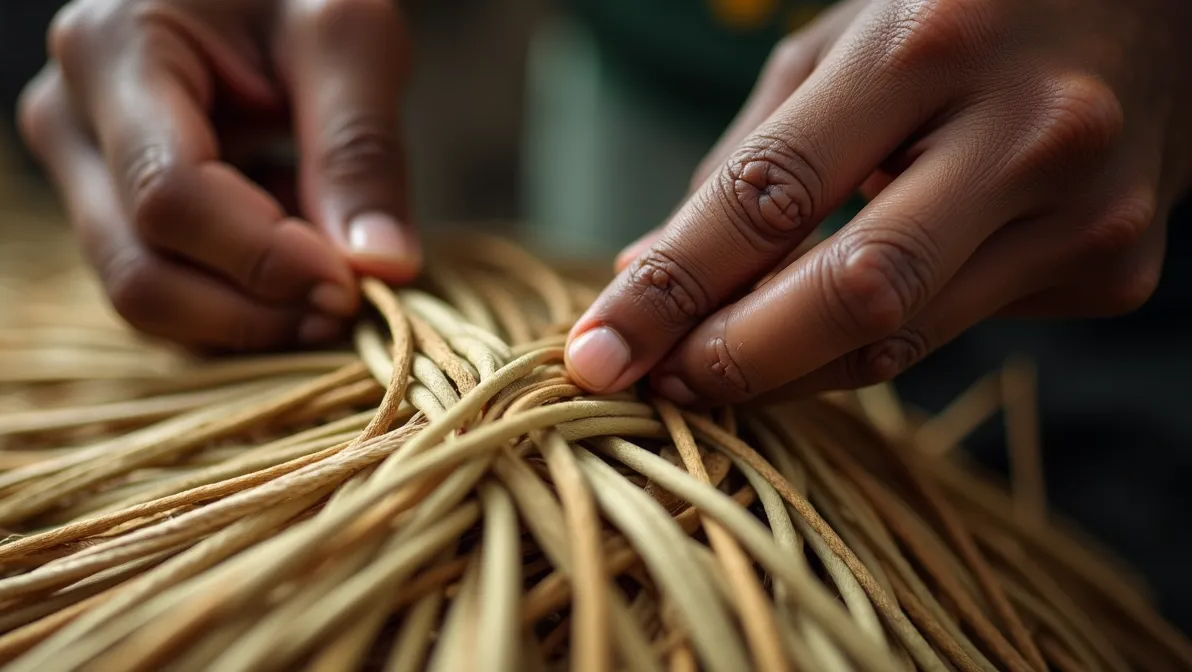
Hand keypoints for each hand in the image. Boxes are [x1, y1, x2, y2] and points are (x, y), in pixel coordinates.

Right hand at [19, 0, 416, 350]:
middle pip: (141, 271)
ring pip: (145, 299)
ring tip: (332, 277)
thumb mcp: (348, 35)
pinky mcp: (106, 209)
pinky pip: (165, 291)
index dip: (264, 261)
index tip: (352, 285)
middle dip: (254, 313)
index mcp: (112, 52)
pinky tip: (297, 260)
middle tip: (350, 308)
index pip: (171, 197)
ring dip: (249, 317)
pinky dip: (237, 304)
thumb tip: (382, 267)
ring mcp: (76, 171)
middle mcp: (69, 119)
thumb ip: (361, 147)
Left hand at [566, 0, 1191, 404]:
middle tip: (656, 383)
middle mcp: (1024, 128)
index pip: (767, 197)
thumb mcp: (840, 46)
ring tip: (715, 370)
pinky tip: (852, 305)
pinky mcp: (1113, 266)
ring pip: (901, 341)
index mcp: (927, 45)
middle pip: (849, 295)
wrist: (1148, 3)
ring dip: (789, 372)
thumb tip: (646, 276)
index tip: (595, 354)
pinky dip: (879, 334)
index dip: (668, 290)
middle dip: (731, 359)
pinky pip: (957, 327)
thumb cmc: (961, 10)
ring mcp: (1085, 208)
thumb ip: (746, 164)